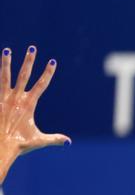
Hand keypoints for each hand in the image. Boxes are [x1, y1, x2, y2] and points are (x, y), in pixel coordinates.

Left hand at [0, 45, 69, 181]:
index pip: (41, 84)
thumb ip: (54, 139)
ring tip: (7, 50)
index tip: (52, 61)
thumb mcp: (39, 140)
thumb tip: (69, 142)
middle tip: (32, 48)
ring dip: (5, 62)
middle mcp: (16, 98)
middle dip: (29, 61)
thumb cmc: (20, 144)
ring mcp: (3, 98)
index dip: (48, 72)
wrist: (1, 146)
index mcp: (29, 104)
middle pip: (24, 75)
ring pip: (5, 76)